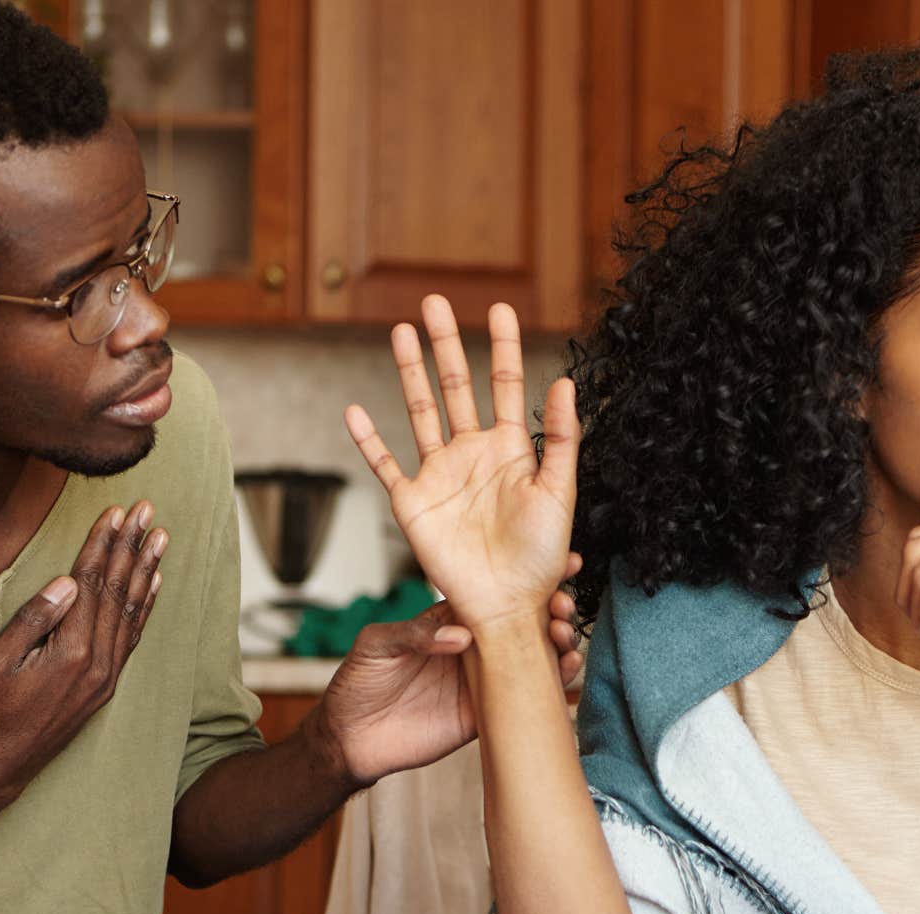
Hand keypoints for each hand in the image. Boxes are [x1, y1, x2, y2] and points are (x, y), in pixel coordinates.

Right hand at [0, 502, 166, 816]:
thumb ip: (34, 619)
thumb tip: (67, 581)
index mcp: (72, 652)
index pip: (91, 584)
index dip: (103, 545)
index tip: (116, 512)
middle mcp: (99, 663)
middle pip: (118, 591)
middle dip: (131, 546)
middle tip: (147, 510)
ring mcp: (106, 676)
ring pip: (132, 611)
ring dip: (145, 569)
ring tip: (159, 536)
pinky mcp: (105, 686)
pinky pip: (132, 637)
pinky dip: (145, 606)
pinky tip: (153, 583)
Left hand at [314, 554, 586, 787]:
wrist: (350, 738)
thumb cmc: (358, 682)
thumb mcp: (376, 645)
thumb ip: (414, 634)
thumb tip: (461, 637)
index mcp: (450, 621)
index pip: (493, 594)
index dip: (523, 579)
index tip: (557, 563)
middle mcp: (474, 646)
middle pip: (524, 621)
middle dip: (552, 607)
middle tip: (563, 601)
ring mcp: (484, 680)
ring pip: (534, 655)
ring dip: (559, 640)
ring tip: (565, 632)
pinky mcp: (488, 714)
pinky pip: (528, 697)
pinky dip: (554, 682)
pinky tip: (568, 667)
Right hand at [345, 295, 577, 631]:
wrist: (506, 607)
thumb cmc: (540, 558)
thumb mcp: (559, 493)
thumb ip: (562, 439)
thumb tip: (565, 382)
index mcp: (510, 450)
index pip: (505, 385)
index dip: (502, 346)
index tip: (498, 307)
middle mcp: (472, 454)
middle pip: (455, 386)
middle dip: (445, 344)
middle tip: (434, 300)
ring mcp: (439, 475)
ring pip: (420, 411)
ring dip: (410, 371)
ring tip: (401, 330)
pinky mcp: (412, 503)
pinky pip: (385, 465)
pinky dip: (368, 440)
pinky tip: (354, 411)